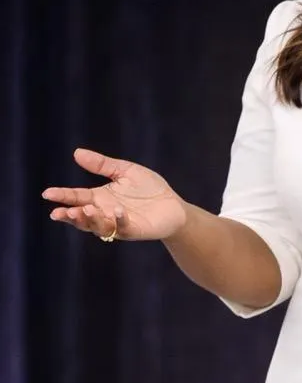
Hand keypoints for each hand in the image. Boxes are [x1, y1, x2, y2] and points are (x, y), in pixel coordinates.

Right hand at [42, 148, 187, 241]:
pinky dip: (119, 220)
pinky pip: (124, 228)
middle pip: (82, 216)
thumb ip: (102, 165)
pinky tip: (116, 210)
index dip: (62, 196)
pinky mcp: (134, 230)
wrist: (173, 206)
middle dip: (70, 215)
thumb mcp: (125, 171)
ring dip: (90, 220)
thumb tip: (77, 153)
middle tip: (59, 212)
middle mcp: (105, 213)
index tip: (47, 193)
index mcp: (100, 198)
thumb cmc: (149, 189)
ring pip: (98, 226)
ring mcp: (118, 224)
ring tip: (86, 210)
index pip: (77, 197)